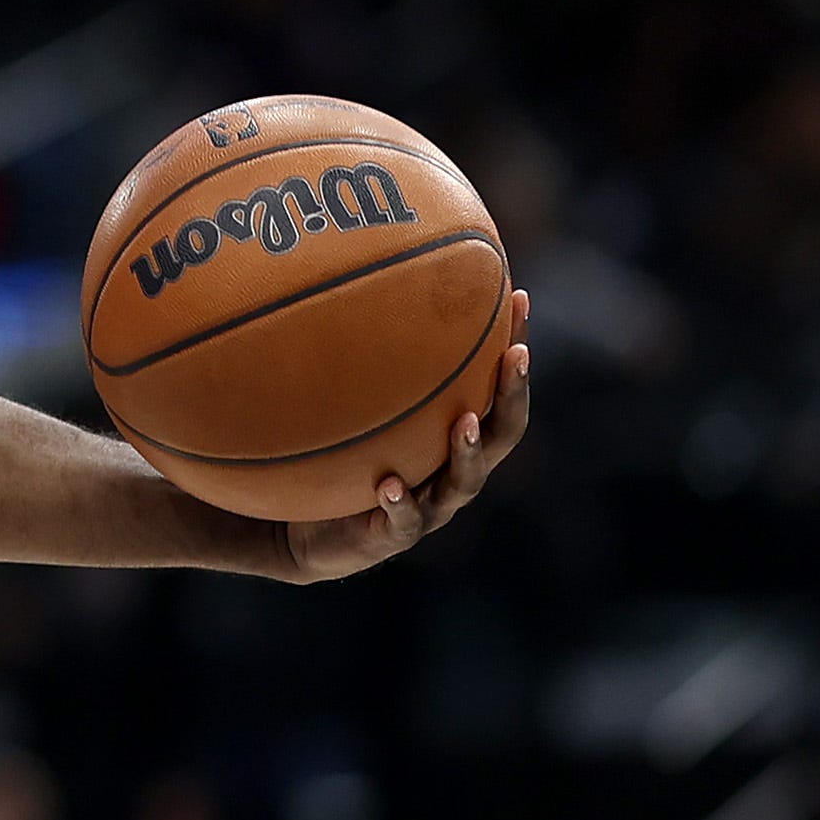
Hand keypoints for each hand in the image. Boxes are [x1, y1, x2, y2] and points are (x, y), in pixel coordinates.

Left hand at [280, 289, 531, 581]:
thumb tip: (344, 282)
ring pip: (463, 482)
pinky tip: (390, 485)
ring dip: (468, 451)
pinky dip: (400, 503)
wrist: (302, 531)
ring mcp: (429, 508)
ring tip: (466, 422)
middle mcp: (451, 472)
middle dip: (511, 394)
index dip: (511, 348)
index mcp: (452, 439)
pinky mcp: (391, 537)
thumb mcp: (348, 407)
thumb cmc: (337, 460)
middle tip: (516, 356)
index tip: (518, 298)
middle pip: (500, 434)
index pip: (495, 390)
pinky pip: (400, 521)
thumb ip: (359, 363)